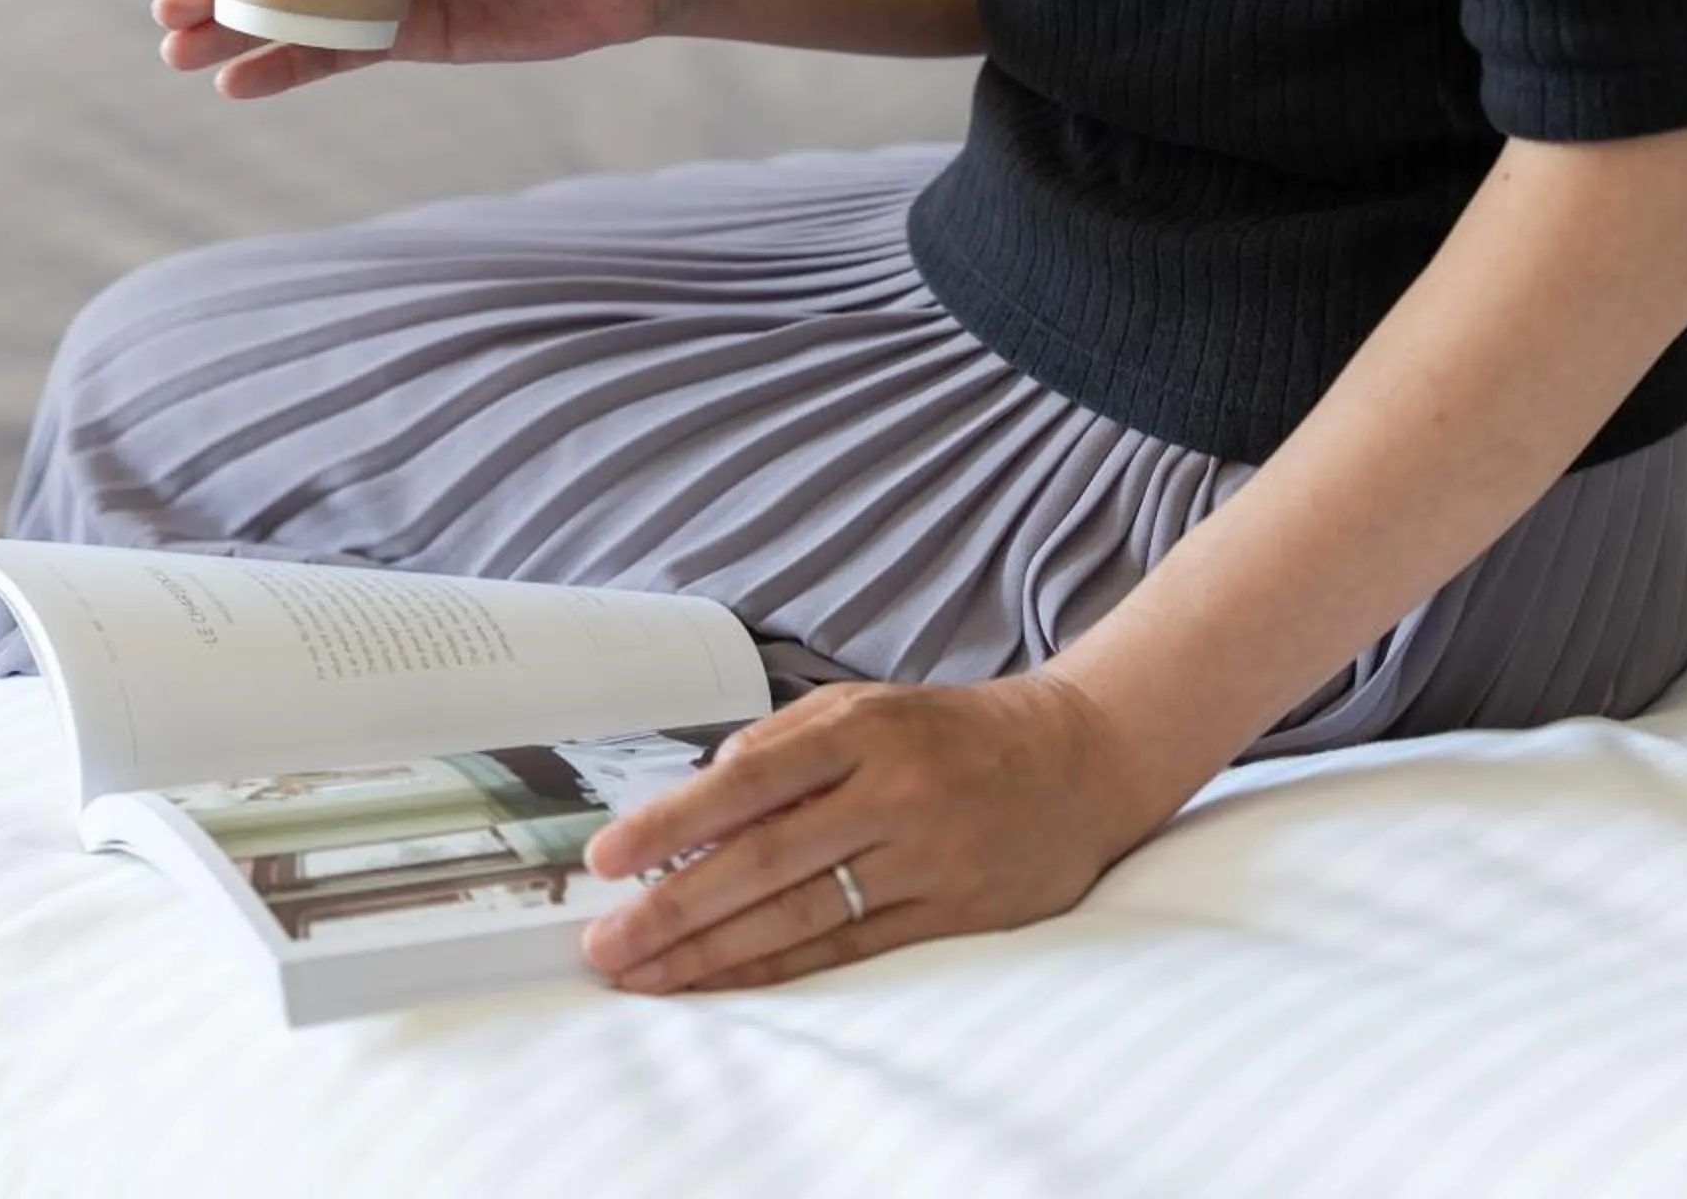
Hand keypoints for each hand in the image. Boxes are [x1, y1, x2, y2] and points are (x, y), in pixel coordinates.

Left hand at [578, 674, 1162, 995]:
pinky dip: (782, 966)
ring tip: (648, 974)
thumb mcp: (865, 706)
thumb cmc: (950, 731)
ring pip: (803, 913)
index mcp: (862, 729)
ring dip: (715, 951)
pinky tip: (729, 980)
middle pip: (765, 860)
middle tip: (608, 943)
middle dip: (675, 906)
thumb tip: (695, 799)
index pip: (747, 781)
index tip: (607, 859)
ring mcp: (927, 856)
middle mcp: (893, 792)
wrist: (1079, 757)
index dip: (671, 823)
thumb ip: (780, 745)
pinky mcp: (954, 909)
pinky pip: (851, 947)